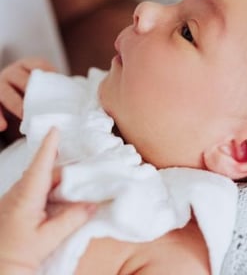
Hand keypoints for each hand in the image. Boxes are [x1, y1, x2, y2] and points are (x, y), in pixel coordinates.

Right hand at [0, 58, 55, 133]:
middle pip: (21, 78)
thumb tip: (80, 97)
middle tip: (42, 106)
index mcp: (27, 65)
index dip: (48, 73)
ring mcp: (0, 84)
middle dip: (31, 91)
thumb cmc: (29, 89)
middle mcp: (12, 72)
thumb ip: (54, 86)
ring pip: (5, 92)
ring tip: (25, 118)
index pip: (38, 65)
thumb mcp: (39, 83)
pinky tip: (3, 127)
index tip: (58, 85)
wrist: (6, 91)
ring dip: (16, 105)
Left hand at [0, 128, 95, 274]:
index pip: (40, 165)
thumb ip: (71, 219)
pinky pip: (35, 192)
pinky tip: (62, 201)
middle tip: (88, 168)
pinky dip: (51, 191)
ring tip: (79, 186)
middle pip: (44, 173)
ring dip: (58, 182)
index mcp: (25, 197)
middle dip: (65, 170)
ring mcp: (14, 201)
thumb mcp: (47, 240)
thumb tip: (93, 203)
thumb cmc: (15, 257)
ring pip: (40, 183)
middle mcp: (17, 194)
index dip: (49, 146)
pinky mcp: (14, 210)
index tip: (55, 128)